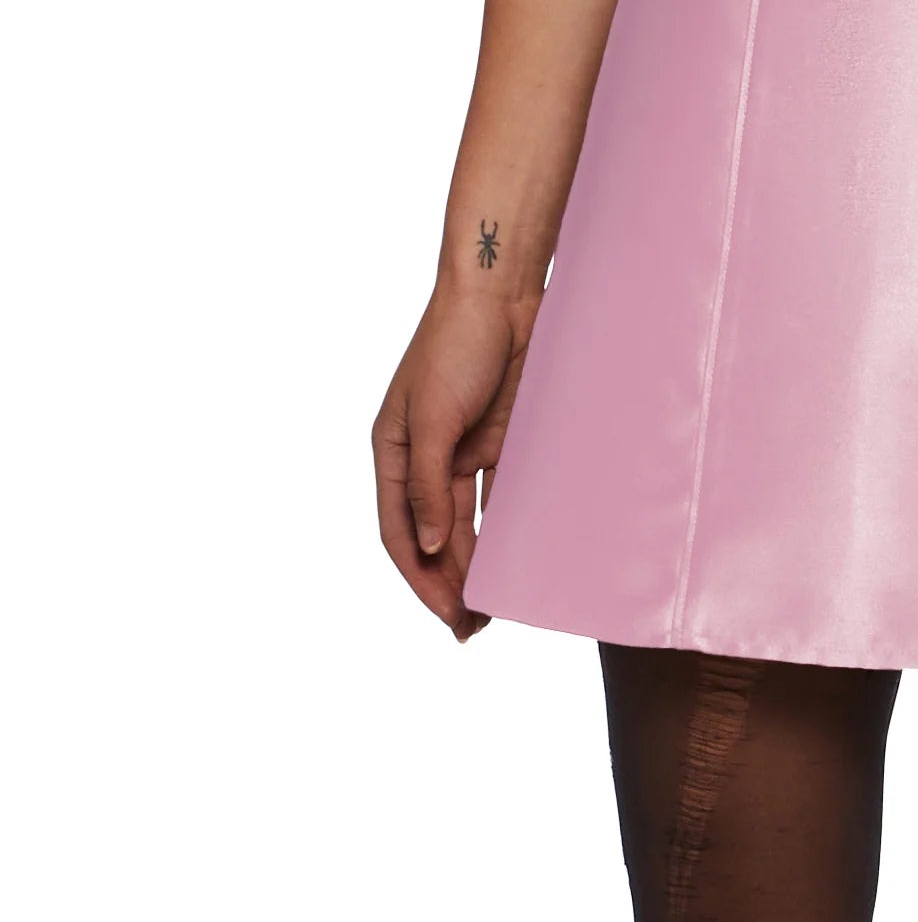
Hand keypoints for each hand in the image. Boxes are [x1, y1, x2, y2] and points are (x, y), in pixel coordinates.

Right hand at [372, 288, 536, 640]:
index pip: (399, 532)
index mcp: (393, 452)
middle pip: (434, 535)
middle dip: (448, 583)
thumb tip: (433, 549)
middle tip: (473, 628)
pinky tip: (519, 555)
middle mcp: (425, 457)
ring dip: (477, 562)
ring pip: (468, 521)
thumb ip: (429, 485)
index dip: (419, 577)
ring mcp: (463, 448)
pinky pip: (501, 493)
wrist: (505, 292)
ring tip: (494, 606)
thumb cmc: (456, 344)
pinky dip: (507, 525)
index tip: (446, 616)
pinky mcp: (501, 438)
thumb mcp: (433, 417)